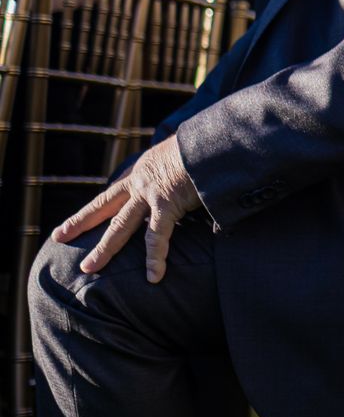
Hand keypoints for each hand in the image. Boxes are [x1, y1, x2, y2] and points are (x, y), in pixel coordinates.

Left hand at [53, 137, 202, 282]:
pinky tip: (153, 276)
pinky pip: (158, 237)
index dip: (98, 206)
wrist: (212, 140)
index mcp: (144, 169)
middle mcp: (140, 181)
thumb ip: (184, 169)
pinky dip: (156, 258)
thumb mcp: (186, 154)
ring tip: (89, 268)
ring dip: (104, 248)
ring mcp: (150, 194)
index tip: (84, 217)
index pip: (115, 192)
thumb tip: (196, 176)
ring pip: (121, 227)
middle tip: (59, 236)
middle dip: (80, 223)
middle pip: (104, 207)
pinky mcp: (167, 205)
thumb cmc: (206, 146)